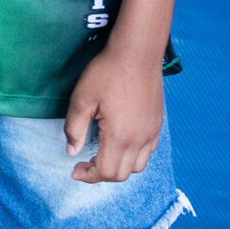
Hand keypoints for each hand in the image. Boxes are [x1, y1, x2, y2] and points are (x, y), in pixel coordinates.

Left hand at [65, 45, 164, 183]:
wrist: (137, 53)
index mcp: (120, 136)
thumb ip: (75, 129)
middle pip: (122, 174)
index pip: (106, 172)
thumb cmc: (107, 73)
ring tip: (102, 154)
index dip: (88, 175)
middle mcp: (140, 139)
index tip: (75, 169)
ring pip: (138, 166)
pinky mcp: (157, 124)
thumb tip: (72, 151)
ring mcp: (152, 132)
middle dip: (101, 174)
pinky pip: (148, 151)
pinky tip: (121, 143)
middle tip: (85, 163)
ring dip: (119, 167)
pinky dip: (134, 156)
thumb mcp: (82, 99)